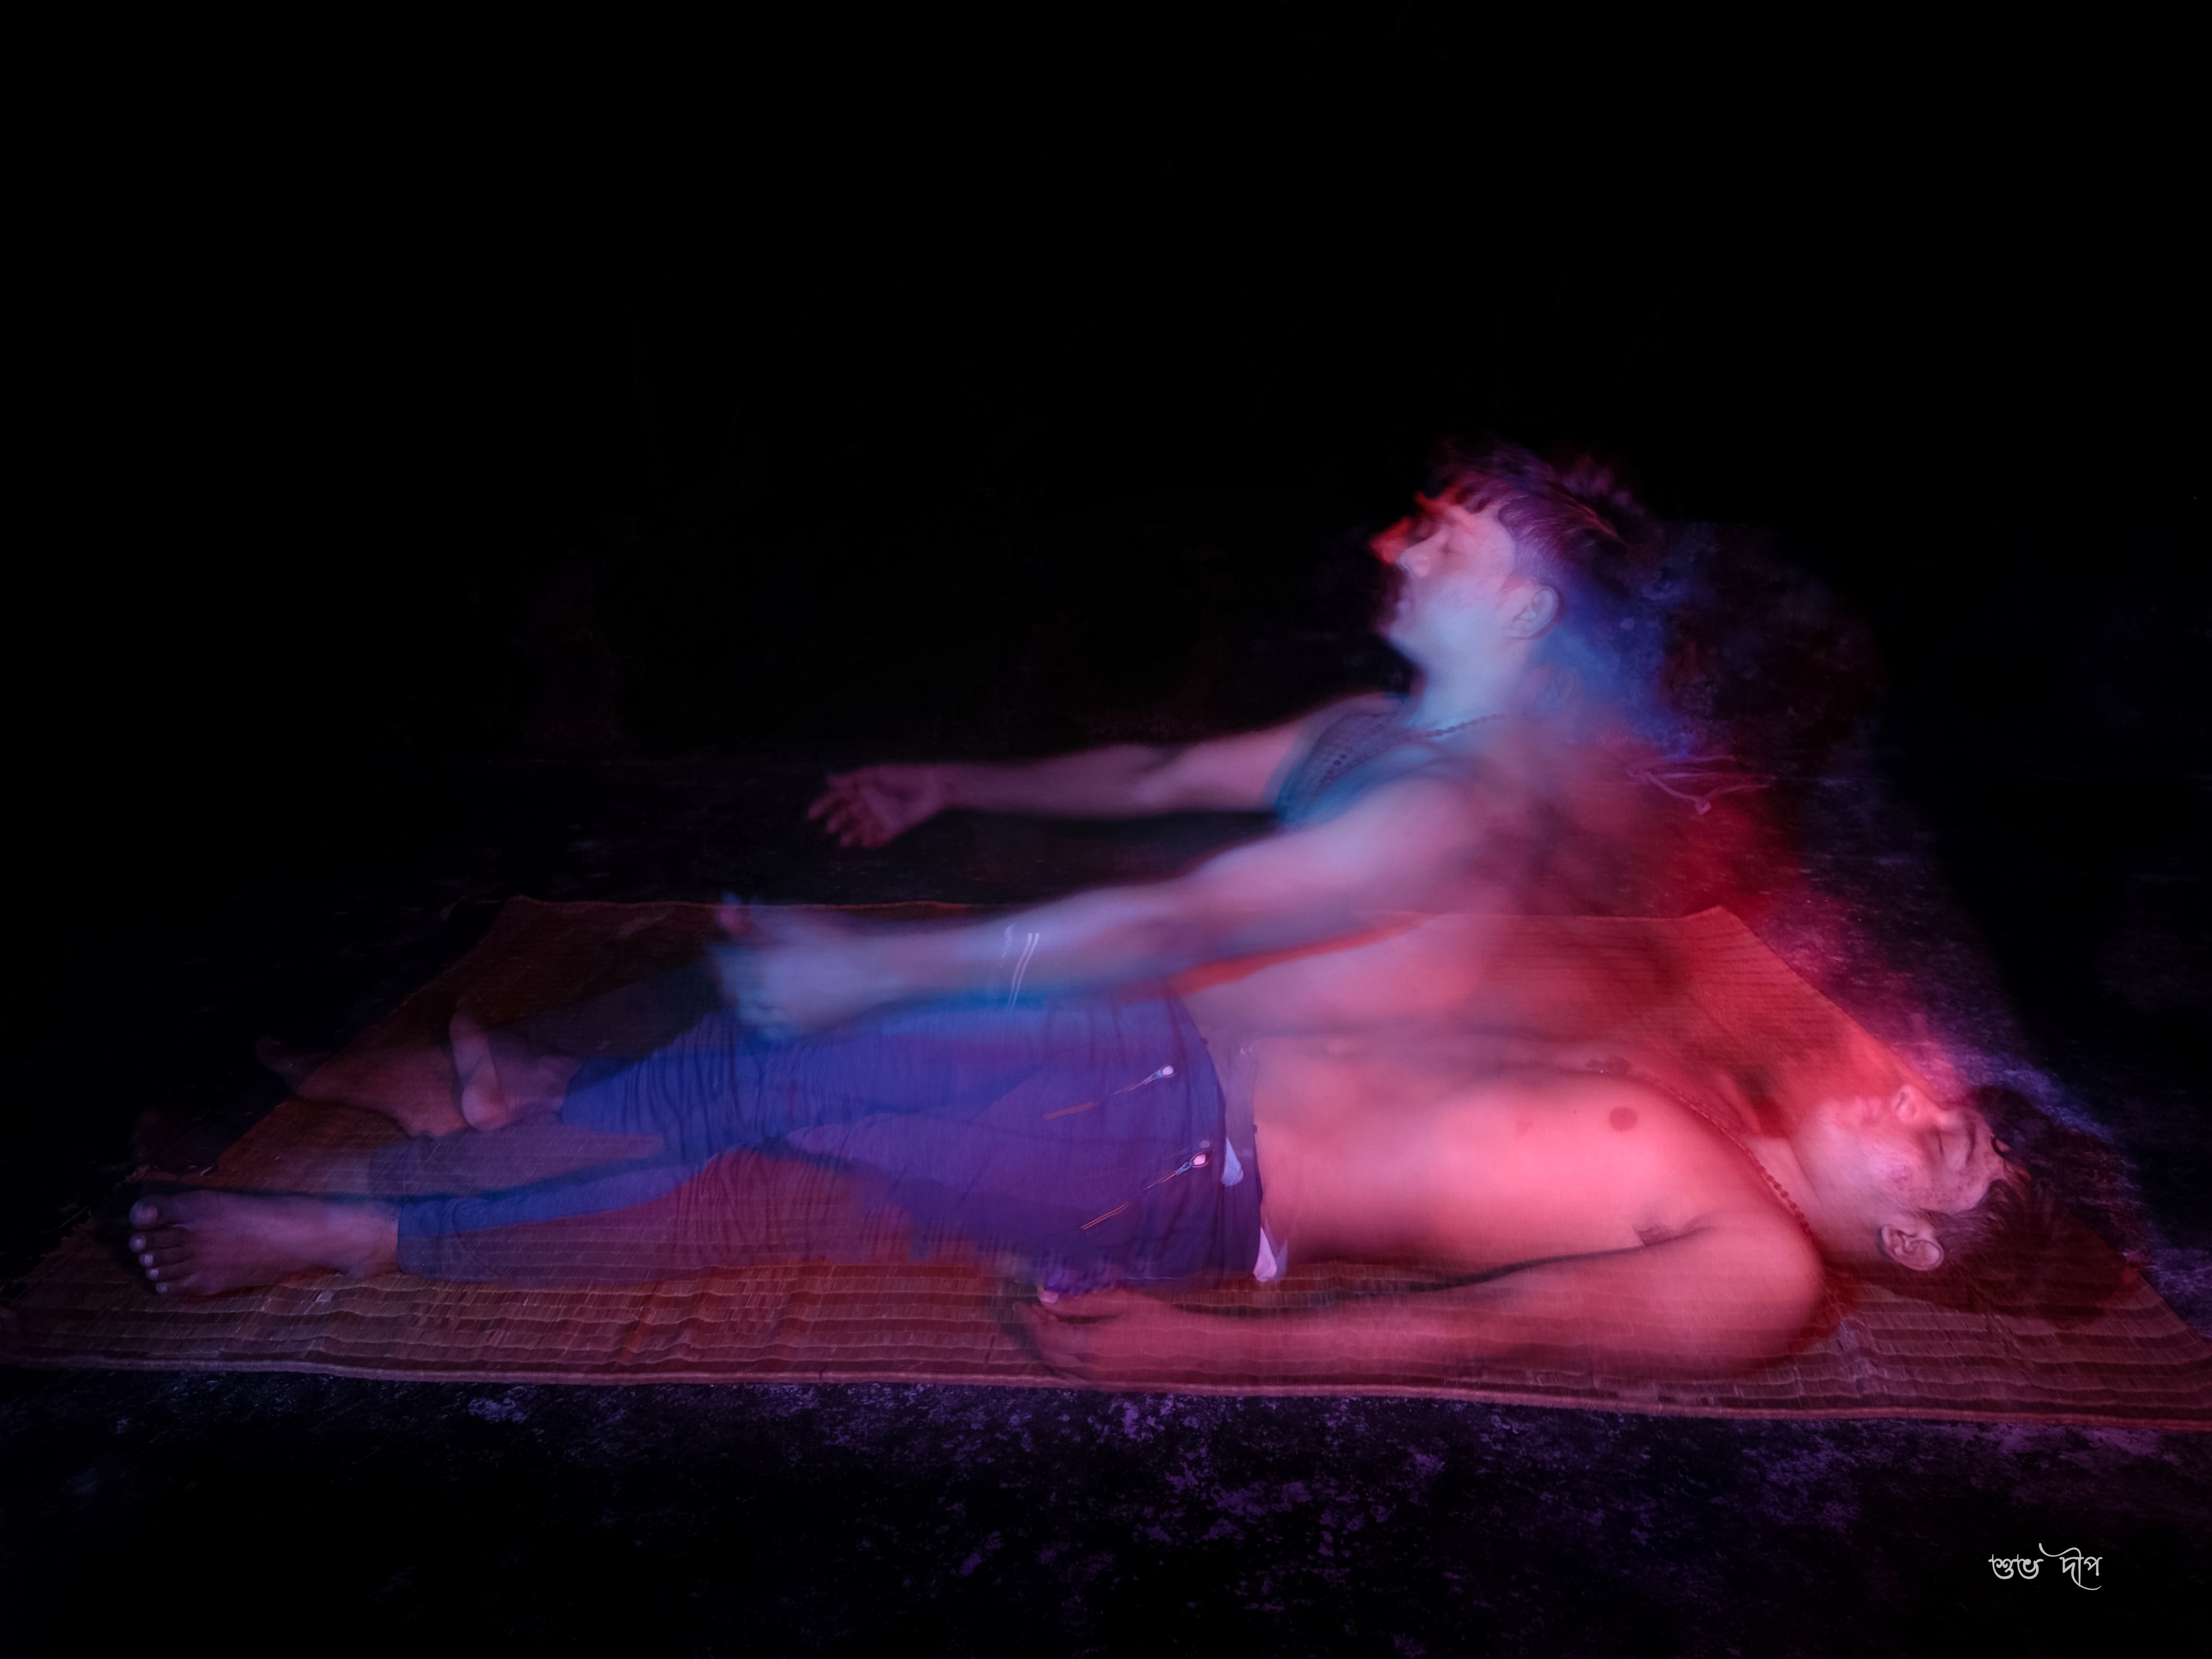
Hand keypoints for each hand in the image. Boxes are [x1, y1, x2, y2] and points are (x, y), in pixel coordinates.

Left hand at [711, 906, 897, 1035]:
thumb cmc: (837, 939)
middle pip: (733, 989)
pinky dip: (763, 1021)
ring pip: (749, 1013)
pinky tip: (769, 1010)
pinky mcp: (802, 1029)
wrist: (873, 970)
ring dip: (742, 1000)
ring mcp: (785, 1015)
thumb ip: (759, 917)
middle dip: (726, 977)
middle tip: (727, 968)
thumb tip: (732, 908)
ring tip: (746, 989)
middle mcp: (769, 994)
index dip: (715, 953)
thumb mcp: (796, 919)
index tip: (712, 946)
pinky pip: (771, 1031)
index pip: (724, 961)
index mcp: (764, 964)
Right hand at [807, 764, 953, 847]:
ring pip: (859, 830)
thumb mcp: (876, 775)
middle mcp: (869, 804)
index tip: (811, 815)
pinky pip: (877, 839)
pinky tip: (864, 842)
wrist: (932, 787)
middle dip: (837, 822)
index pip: (837, 798)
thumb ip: (852, 779)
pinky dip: (870, 842)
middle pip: (846, 816)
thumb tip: (827, 778)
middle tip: (831, 827)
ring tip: (845, 840)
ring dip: (851, 836)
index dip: (823, 806)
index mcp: (862, 789)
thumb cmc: (904, 776)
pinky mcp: (893, 828)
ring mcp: (880, 817)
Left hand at [1020, 1286, 1189, 1383]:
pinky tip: (1069, 1343)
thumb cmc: (1159, 1321)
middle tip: (1035, 1311)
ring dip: (1048, 1348)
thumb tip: (1047, 1298)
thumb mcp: (1121, 1302)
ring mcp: (1099, 1382)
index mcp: (1091, 1345)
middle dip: (1037, 1332)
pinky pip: (1074, 1376)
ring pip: (1059, 1368)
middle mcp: (1089, 1369)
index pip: (1047, 1334)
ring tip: (1049, 1325)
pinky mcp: (1108, 1387)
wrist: (1191, 1351)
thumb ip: (1081, 1302)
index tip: (1024, 1303)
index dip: (1032, 1319)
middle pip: (1048, 1353)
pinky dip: (1062, 1360)